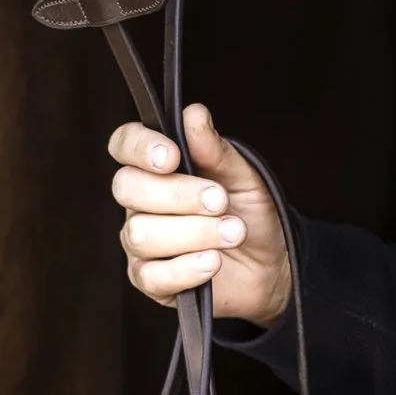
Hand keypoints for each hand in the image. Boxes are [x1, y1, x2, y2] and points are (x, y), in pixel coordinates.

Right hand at [110, 103, 293, 324]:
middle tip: (220, 201)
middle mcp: (140, 202)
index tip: (173, 157)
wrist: (271, 263)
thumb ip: (215, 149)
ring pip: (141, 234)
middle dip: (178, 194)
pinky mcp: (151, 281)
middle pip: (128, 188)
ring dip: (194, 232)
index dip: (140, 147)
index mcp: (155, 167)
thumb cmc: (249, 211)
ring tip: (232, 233)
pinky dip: (187, 268)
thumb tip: (194, 114)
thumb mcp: (242, 175)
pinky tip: (213, 262)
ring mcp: (141, 243)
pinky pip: (153, 276)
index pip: (124, 145)